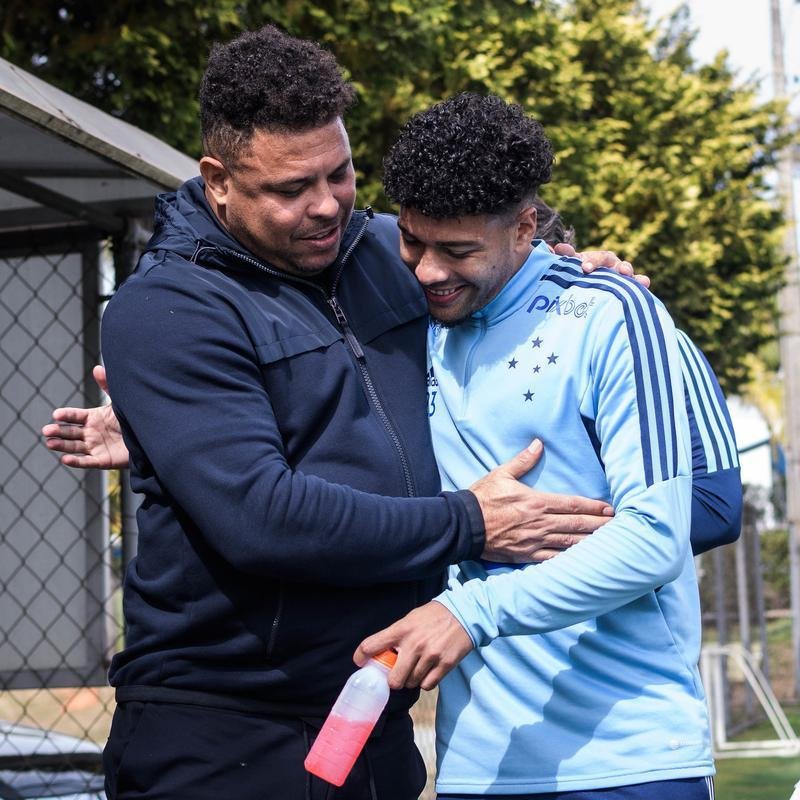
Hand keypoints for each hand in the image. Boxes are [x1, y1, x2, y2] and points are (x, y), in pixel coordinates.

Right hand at [41, 365, 129, 468]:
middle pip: (70, 432)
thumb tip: (98, 368)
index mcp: (93, 418)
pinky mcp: (103, 460)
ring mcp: (95, 447)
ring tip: (50, 443)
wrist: (150, 437)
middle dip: (58, 431)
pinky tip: (65, 459)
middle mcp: (91, 433)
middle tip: (46, 430)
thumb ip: (108, 386)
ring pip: (74, 447)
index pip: (75, 416)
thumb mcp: (120, 402)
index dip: (66, 415)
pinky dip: (76, 461)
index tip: (56, 414)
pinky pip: (87, 462)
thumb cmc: (133, 418)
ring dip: (61, 445)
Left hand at [354, 601, 472, 690]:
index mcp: (401, 629)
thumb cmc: (433, 616)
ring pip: (411, 683)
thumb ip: (396, 635)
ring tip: (417, 668)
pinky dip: (426, 682)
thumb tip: (381, 653)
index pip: (371, 645)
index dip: (360, 657)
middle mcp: (414, 644)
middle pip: (393, 679)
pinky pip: (428, 685)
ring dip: (411, 680)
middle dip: (393, 680)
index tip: (360, 662)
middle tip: (397, 674)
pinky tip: (429, 670)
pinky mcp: (445, 664)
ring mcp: (430, 655)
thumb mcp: (410, 619)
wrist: (464, 613)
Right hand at [470, 439, 612, 561]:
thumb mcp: (501, 474)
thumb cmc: (482, 498)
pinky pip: (554, 560)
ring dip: (591, 543)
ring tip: (610, 544)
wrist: (464, 526)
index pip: (572, 504)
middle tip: (620, 526)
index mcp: (537, 502)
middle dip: (600, 525)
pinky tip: (583, 561)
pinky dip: (570, 561)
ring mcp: (535, 542)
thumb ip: (523, 460)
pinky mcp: (527, 556)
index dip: (593, 507)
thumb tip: (538, 444)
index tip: (610, 508)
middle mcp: (540, 523)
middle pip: (577, 525)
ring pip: (570, 544)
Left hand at [553, 243, 649, 288]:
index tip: (585, 268)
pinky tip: (645, 283)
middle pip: (612, 262)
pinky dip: (641, 281)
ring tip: (627, 274)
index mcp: (596, 258)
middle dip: (611, 266)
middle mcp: (610, 263)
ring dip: (627, 270)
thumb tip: (556, 247)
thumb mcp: (572, 265)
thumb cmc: (580, 273)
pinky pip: (637, 281)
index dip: (590, 261)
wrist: (590, 282)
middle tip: (612, 271)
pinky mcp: (629, 284)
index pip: (594, 257)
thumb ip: (567, 256)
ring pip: (626, 269)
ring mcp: (620, 272)